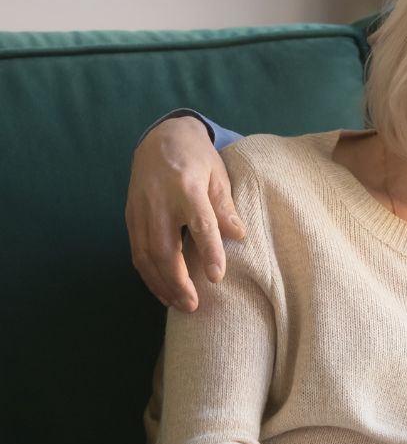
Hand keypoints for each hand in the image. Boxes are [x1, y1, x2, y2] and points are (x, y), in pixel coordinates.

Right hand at [125, 116, 244, 311]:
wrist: (160, 139)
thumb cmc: (197, 159)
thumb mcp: (218, 175)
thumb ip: (225, 206)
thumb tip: (240, 236)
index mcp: (187, 187)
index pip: (200, 224)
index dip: (209, 252)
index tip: (216, 277)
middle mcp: (160, 201)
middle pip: (165, 248)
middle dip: (178, 281)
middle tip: (193, 305)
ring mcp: (141, 210)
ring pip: (146, 255)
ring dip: (161, 284)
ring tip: (179, 304)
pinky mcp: (130, 217)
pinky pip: (137, 252)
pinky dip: (148, 275)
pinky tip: (162, 290)